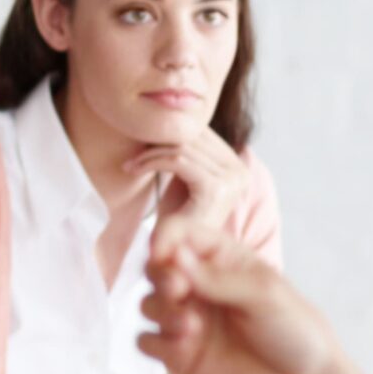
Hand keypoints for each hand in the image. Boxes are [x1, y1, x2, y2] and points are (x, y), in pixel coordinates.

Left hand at [129, 127, 248, 242]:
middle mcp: (240, 171)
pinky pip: (178, 160)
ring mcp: (232, 179)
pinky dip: (151, 161)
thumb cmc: (179, 217)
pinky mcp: (216, 188)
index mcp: (238, 166)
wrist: (179, 254)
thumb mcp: (185, 177)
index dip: (171, 132)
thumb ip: (187, 152)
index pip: (203, 132)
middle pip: (194, 136)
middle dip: (159, 140)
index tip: (143, 141)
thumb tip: (170, 119)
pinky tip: (134, 170)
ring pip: (183, 147)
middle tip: (133, 152)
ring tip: (131, 164)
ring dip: (150, 153)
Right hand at [137, 227, 370, 373]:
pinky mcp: (179, 354)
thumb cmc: (295, 331)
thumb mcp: (264, 295)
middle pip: (155, 267)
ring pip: (148, 303)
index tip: (161, 253)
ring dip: (161, 310)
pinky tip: (182, 347)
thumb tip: (176, 255)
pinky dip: (154, 341)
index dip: (164, 237)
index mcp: (222, 260)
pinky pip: (146, 341)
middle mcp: (199, 286)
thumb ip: (217, 277)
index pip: (180, 234)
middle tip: (179, 290)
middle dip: (160, 275)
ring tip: (191, 327)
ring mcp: (187, 320)